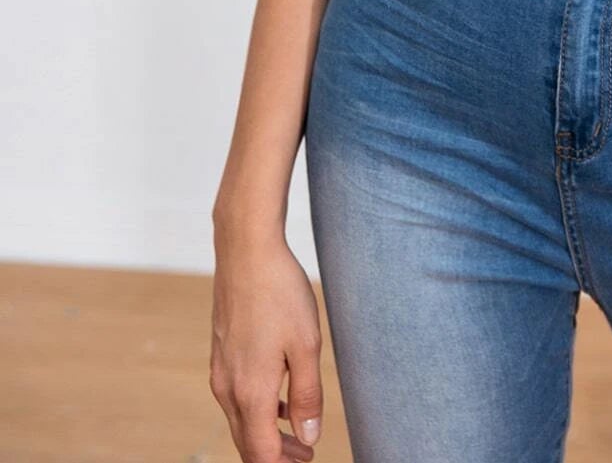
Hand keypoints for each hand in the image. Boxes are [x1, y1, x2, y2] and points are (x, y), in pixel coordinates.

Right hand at [210, 230, 324, 460]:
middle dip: (277, 457)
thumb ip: (307, 396)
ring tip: (300, 437)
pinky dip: (259, 410)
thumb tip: (308, 438)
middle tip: (307, 458)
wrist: (247, 252)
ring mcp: (221, 371)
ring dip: (268, 434)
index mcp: (251, 392)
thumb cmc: (280, 294)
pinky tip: (281, 401)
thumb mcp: (306, 345)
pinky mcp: (222, 354)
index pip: (261, 454)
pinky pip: (237, 397)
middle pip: (248, 442)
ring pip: (242, 420)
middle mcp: (228, 388)